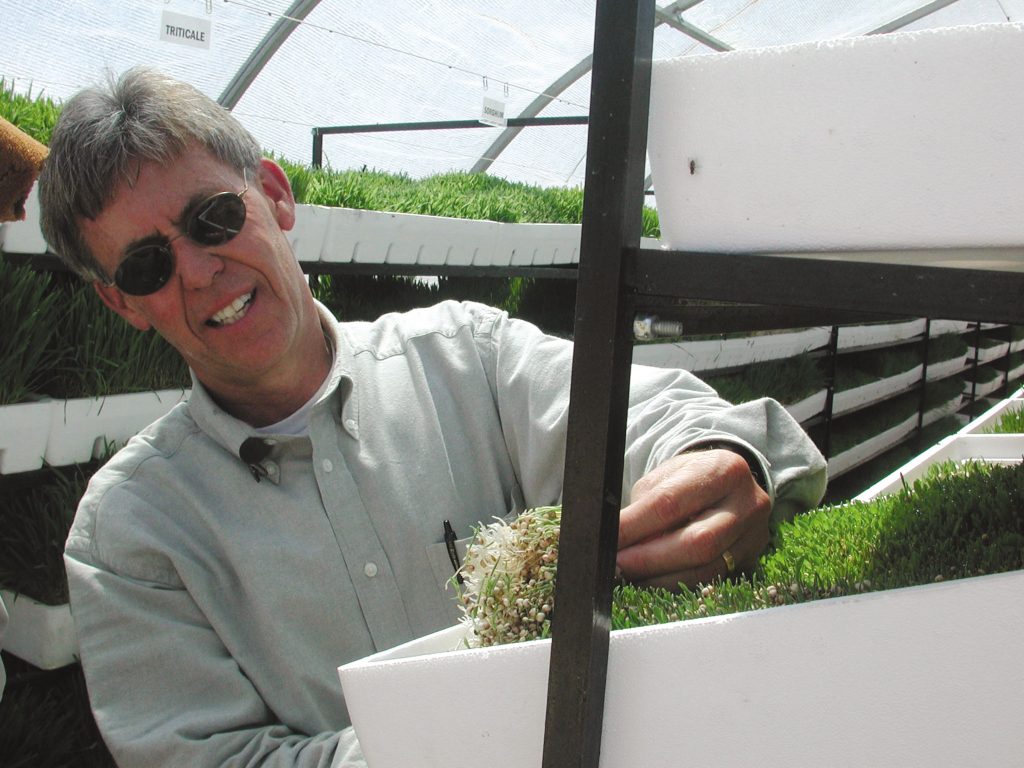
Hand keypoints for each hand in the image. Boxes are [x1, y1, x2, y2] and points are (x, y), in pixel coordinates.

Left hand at [616, 448, 770, 589]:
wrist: (726, 482)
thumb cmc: (687, 479)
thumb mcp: (664, 480)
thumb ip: (644, 509)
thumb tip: (617, 543)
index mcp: (723, 470)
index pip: (670, 503)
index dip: (634, 527)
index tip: (606, 541)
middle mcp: (748, 502)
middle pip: (695, 543)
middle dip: (648, 560)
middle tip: (615, 568)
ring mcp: (755, 535)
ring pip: (705, 570)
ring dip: (660, 580)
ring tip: (628, 579)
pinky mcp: (751, 560)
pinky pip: (710, 581)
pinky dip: (676, 585)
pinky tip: (652, 582)